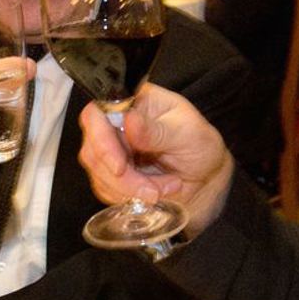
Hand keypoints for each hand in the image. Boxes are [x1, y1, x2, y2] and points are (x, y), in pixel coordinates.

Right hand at [77, 84, 233, 232]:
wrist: (205, 175)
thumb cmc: (200, 145)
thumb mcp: (187, 135)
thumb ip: (157, 131)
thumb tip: (129, 121)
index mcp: (133, 103)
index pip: (97, 113)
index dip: (101, 140)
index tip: (121, 167)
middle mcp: (115, 124)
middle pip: (93, 149)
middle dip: (122, 177)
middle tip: (152, 189)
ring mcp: (111, 149)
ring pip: (98, 173)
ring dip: (130, 189)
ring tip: (162, 189)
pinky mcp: (110, 174)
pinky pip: (105, 189)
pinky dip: (129, 197)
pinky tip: (154, 192)